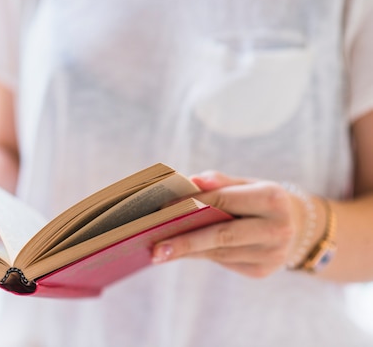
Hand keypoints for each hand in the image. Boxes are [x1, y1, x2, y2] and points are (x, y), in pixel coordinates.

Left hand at [152, 171, 310, 277]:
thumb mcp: (246, 184)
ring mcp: (271, 254)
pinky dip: (201, 255)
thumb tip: (192, 181)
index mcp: (273, 199)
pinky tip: (181, 253)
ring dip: (187, 251)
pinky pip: (223, 262)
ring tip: (159, 251)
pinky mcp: (261, 271)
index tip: (162, 208)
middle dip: (186, 242)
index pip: (224, 200)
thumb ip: (219, 181)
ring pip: (219, 252)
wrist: (296, 227)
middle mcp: (277, 229)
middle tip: (156, 249)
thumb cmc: (259, 200)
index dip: (191, 203)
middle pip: (222, 235)